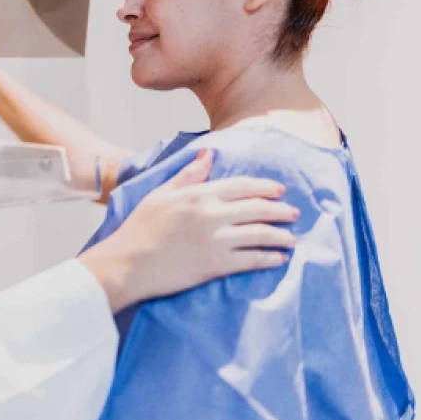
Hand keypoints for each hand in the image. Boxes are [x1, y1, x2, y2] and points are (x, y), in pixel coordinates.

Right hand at [79, 149, 298, 311]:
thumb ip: (188, 175)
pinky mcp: (216, 265)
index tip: (279, 190)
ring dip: (281, 235)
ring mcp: (216, 240)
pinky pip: (252, 260)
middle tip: (293, 213)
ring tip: (291, 238)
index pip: (241, 186)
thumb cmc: (139, 228)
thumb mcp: (160, 194)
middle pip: (257, 209)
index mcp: (198, 194)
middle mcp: (211, 215)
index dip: (265, 187)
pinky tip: (279, 258)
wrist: (127, 264)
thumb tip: (209, 154)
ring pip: (260, 234)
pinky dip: (270, 258)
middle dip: (281, 210)